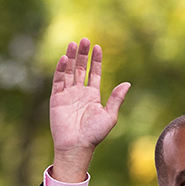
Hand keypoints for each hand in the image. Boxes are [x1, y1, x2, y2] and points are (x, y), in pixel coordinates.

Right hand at [50, 38, 130, 182]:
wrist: (77, 145)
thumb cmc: (95, 134)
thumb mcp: (109, 115)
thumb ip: (117, 99)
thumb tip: (127, 83)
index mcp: (93, 96)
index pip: (94, 74)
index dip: (96, 61)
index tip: (98, 47)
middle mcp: (80, 93)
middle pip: (81, 69)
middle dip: (83, 55)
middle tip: (85, 40)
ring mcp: (68, 95)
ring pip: (69, 71)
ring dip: (71, 58)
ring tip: (74, 44)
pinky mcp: (56, 98)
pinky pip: (58, 80)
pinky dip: (61, 69)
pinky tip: (65, 59)